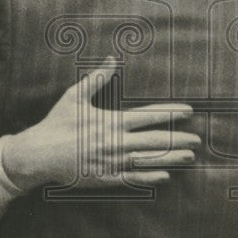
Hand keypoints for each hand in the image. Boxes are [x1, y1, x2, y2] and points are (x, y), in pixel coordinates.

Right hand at [1, 58, 198, 193]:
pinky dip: (150, 177)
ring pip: (149, 160)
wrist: (39, 154)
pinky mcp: (106, 178)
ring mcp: (113, 162)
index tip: (189, 112)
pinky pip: (133, 178)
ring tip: (189, 157)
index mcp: (112, 121)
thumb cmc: (57, 123)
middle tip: (197, 140)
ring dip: (171, 158)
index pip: (149, 116)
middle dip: (179, 139)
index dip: (171, 114)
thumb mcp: (75, 96)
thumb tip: (111, 59)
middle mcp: (117, 142)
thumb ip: (97, 78)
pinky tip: (165, 176)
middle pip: (155, 140)